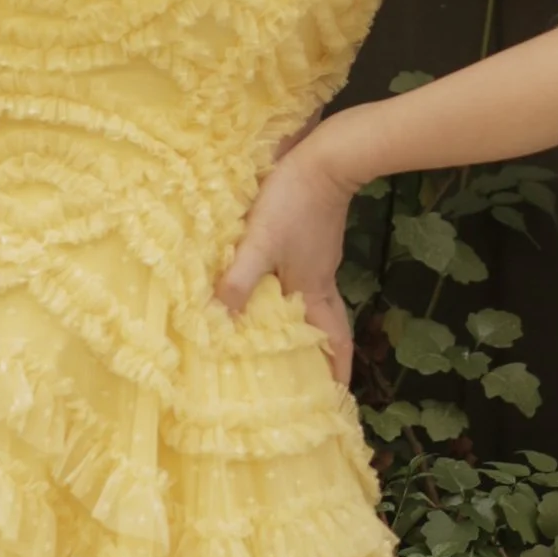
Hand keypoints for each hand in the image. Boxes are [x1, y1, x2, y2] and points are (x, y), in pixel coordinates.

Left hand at [215, 119, 359, 385]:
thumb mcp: (261, 242)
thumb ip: (239, 280)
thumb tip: (219, 320)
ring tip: (286, 344)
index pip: (335, 342)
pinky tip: (273, 292)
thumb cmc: (295, 201)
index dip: (338, 371)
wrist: (327, 156)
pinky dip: (293, 296)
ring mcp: (318, 258)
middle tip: (310, 380)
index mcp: (314, 289)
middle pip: (329, 326)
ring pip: (314, 303)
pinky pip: (305, 279)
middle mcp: (321, 279)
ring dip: (305, 326)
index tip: (336, 400)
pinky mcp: (312, 238)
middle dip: (323, 355)